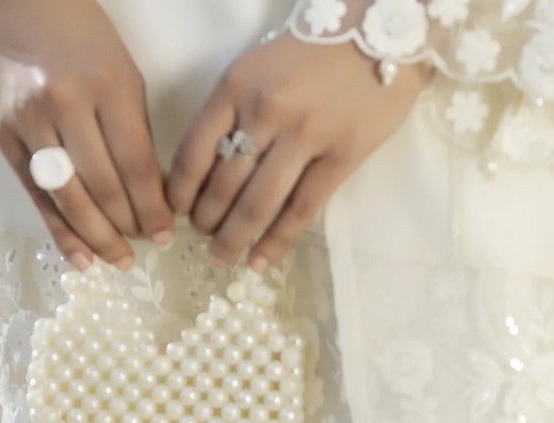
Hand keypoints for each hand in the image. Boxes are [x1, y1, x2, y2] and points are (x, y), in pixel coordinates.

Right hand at [0, 0, 173, 269]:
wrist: (12, 2)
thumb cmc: (79, 37)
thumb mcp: (122, 72)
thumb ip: (135, 131)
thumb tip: (152, 195)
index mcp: (107, 86)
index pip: (136, 166)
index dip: (153, 210)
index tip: (166, 234)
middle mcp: (66, 104)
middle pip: (105, 189)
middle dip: (129, 228)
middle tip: (143, 248)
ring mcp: (30, 121)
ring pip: (71, 198)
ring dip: (98, 238)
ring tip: (119, 260)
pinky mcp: (3, 135)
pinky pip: (37, 195)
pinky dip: (60, 232)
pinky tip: (80, 258)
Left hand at [166, 35, 429, 271]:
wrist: (378, 30)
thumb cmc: (313, 49)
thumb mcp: (258, 66)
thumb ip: (234, 108)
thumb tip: (212, 164)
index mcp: (237, 85)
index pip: (195, 150)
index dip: (180, 190)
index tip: (175, 211)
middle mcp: (265, 112)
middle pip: (224, 183)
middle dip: (205, 220)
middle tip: (200, 238)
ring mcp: (305, 137)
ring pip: (258, 203)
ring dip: (234, 237)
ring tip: (222, 257)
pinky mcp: (340, 157)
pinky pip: (301, 210)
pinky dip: (277, 241)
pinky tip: (260, 261)